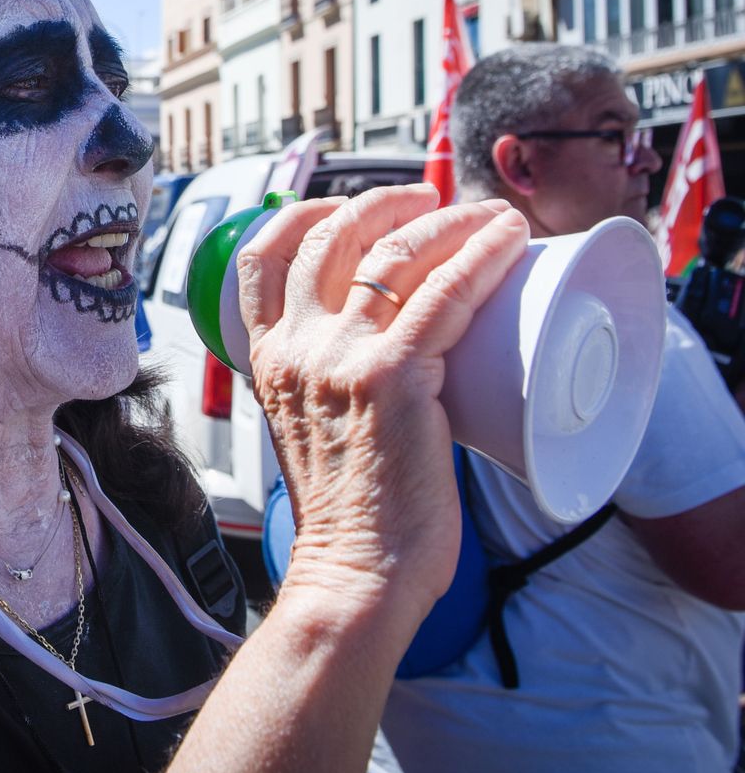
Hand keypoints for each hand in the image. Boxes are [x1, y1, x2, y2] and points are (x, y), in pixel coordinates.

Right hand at [236, 185, 527, 615]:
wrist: (356, 572)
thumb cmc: (351, 516)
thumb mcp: (309, 431)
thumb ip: (327, 387)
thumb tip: (385, 358)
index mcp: (269, 359)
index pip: (263, 256)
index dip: (306, 212)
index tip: (347, 204)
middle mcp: (296, 348)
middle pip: (332, 236)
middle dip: (385, 203)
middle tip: (431, 200)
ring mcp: (341, 359)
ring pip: (393, 254)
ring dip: (445, 219)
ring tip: (484, 216)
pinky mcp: (394, 376)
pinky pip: (444, 293)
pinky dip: (481, 255)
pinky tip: (508, 239)